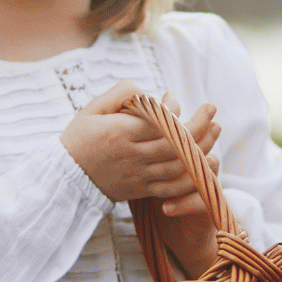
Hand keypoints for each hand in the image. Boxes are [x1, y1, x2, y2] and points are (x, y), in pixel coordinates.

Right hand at [60, 86, 222, 276]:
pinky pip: (174, 187)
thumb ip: (121, 94)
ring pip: (179, 165)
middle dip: (199, 124)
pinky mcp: (143, 189)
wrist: (66, 177)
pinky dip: (192, 176)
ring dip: (202, 147)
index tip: (174, 97)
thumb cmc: (80, 137)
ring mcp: (139, 175)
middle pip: (175, 142)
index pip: (158, 121)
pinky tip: (204, 162)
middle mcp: (133, 155)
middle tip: (212, 109)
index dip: (173, 109)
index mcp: (120, 133)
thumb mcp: (93, 108)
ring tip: (215, 130)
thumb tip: (149, 92)